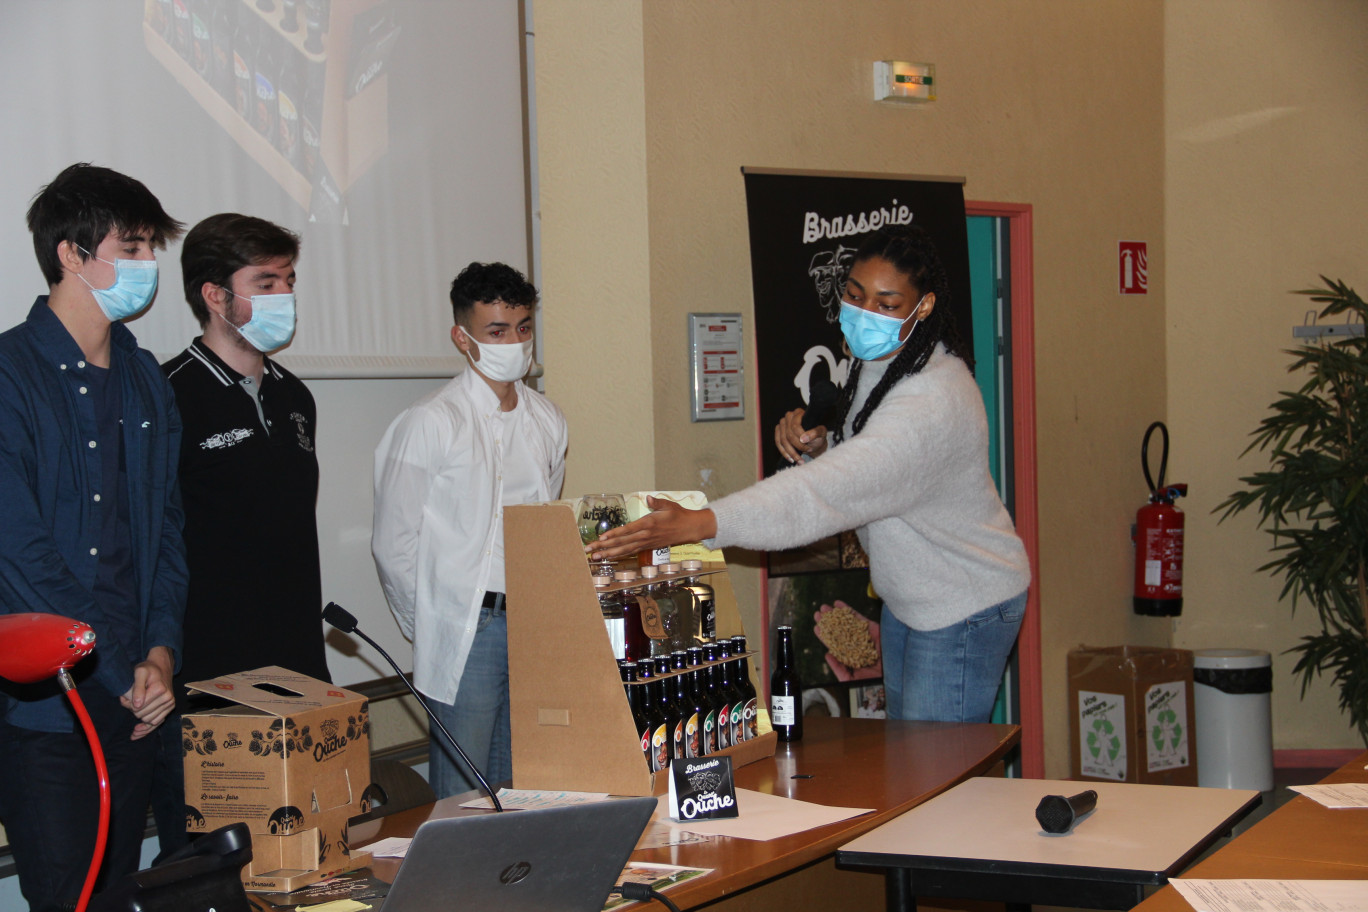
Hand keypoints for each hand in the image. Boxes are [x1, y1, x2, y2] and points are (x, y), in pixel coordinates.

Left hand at [121, 646, 174, 738]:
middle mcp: (168, 698)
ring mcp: (170, 704)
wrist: (162, 668)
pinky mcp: (169, 709)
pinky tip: (136, 733)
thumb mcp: (139, 672)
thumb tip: (137, 706)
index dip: (128, 704)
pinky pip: (157, 724)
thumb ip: (137, 688)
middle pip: (142, 715)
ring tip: (134, 708)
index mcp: (160, 689)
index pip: (138, 707)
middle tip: (128, 701)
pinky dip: (146, 730)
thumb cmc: (148, 669)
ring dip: (139, 717)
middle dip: (133, 710)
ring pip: (148, 721)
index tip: (124, 698)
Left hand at [586, 496, 716, 560]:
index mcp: (649, 523)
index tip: (602, 537)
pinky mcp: (647, 547)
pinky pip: (630, 552)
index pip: (628, 530)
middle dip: (604, 547)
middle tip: (589, 550)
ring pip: (624, 550)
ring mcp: (646, 543)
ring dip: (609, 553)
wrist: (689, 528)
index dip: (614, 535)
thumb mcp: (668, 505)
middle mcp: (645, 535)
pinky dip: (619, 554)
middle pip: (622, 543)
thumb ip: (657, 502)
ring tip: (595, 556)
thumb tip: (648, 498)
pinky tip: (609, 556)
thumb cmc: (678, 514)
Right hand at [775, 408, 827, 463]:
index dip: (801, 438)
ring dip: (791, 452)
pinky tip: (791, 459)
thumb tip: (804, 438)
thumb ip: (815, 433)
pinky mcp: (778, 432)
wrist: (813, 442)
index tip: (809, 447)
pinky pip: (778, 443)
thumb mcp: (821, 433)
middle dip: (797, 447)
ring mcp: (782, 424)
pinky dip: (784, 453)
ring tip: (800, 460)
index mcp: (798, 413)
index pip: (795, 426)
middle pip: (788, 434)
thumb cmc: (817, 436)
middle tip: (806, 453)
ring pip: (783, 440)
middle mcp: (788, 416)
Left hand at [813, 602, 881, 682]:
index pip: (836, 645)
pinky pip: (859, 618)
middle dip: (829, 623)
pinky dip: (849, 611)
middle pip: (840, 631)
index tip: (817, 628)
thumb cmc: (873, 684)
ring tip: (824, 608)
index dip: (826, 637)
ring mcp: (865, 636)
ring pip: (848, 623)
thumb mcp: (850, 679)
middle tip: (818, 613)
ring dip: (836, 615)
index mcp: (851, 657)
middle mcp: (857, 645)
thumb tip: (827, 655)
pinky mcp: (874, 629)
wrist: (894, 678)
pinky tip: (838, 604)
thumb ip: (839, 668)